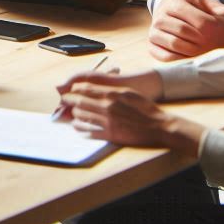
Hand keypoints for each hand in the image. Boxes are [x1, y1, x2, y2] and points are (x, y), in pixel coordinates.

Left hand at [57, 73, 203, 155]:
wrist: (159, 126)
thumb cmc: (144, 108)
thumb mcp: (128, 92)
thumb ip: (110, 90)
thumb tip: (94, 89)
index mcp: (112, 94)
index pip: (85, 89)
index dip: (74, 89)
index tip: (70, 90)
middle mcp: (107, 107)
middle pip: (80, 102)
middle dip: (69, 101)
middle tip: (65, 102)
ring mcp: (108, 121)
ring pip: (82, 117)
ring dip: (75, 115)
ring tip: (73, 114)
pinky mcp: (110, 135)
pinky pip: (89, 132)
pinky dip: (81, 129)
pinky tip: (79, 127)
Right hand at [148, 0, 223, 60]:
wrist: (168, 9)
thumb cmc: (189, 6)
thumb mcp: (201, 0)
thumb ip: (215, 5)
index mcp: (174, 3)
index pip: (194, 19)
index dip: (208, 29)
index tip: (216, 35)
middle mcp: (159, 17)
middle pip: (183, 31)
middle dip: (200, 41)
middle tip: (210, 46)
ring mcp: (153, 32)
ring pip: (174, 44)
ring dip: (191, 51)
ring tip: (201, 52)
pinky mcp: (151, 46)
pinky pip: (165, 56)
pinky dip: (178, 60)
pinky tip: (189, 58)